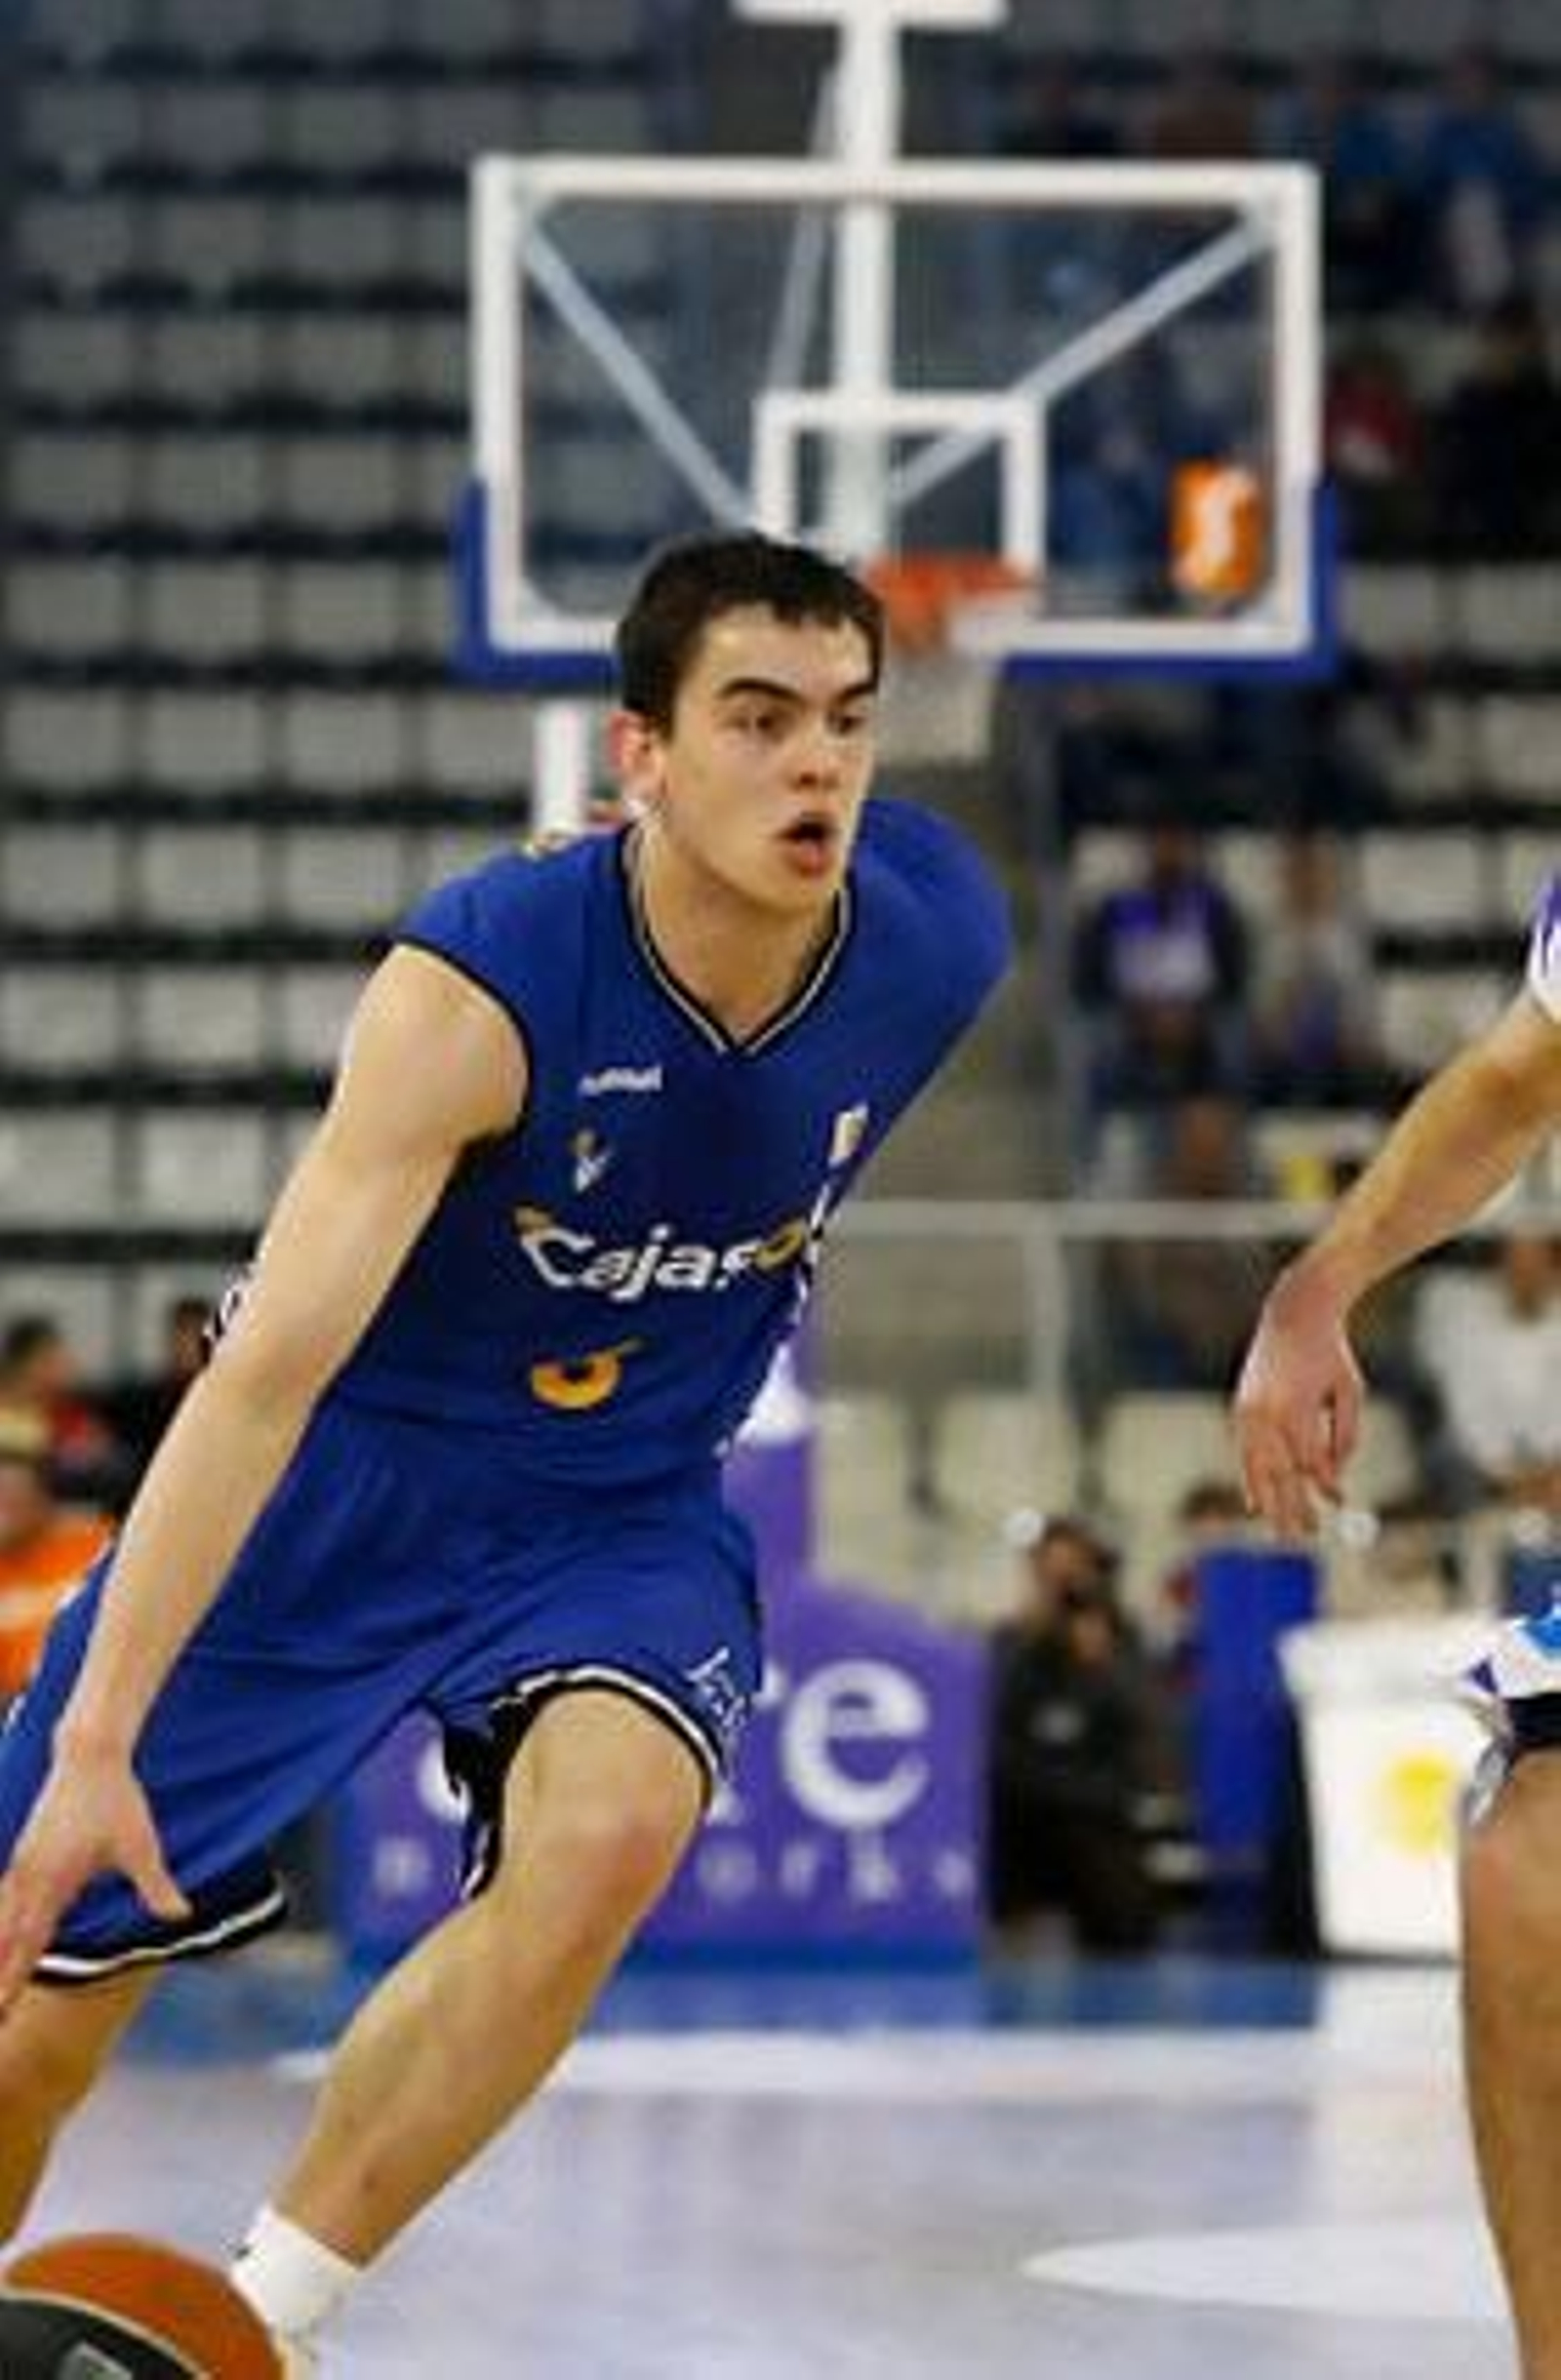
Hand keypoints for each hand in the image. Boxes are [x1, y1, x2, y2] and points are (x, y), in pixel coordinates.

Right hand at [0, 1746, 188, 2015]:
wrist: (88, 1756)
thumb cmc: (118, 1801)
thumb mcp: (141, 1846)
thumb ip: (155, 1885)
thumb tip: (180, 1915)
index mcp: (53, 1882)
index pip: (29, 1943)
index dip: (13, 1980)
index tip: (3, 2012)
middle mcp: (30, 1877)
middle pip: (5, 1941)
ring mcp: (22, 1865)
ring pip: (0, 1921)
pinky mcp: (25, 1855)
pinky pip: (4, 1900)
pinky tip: (0, 1940)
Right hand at [1232, 1265, 1364, 1539]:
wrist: (1293, 1314)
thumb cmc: (1330, 1354)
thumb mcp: (1349, 1393)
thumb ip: (1344, 1437)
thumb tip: (1332, 1481)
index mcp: (1294, 1407)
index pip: (1309, 1462)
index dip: (1324, 1486)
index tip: (1340, 1502)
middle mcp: (1264, 1413)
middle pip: (1277, 1474)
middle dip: (1291, 1508)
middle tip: (1304, 1535)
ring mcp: (1246, 1412)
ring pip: (1256, 1469)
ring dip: (1269, 1501)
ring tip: (1279, 1529)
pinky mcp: (1239, 1409)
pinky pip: (1246, 1455)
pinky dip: (1252, 1479)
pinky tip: (1256, 1501)